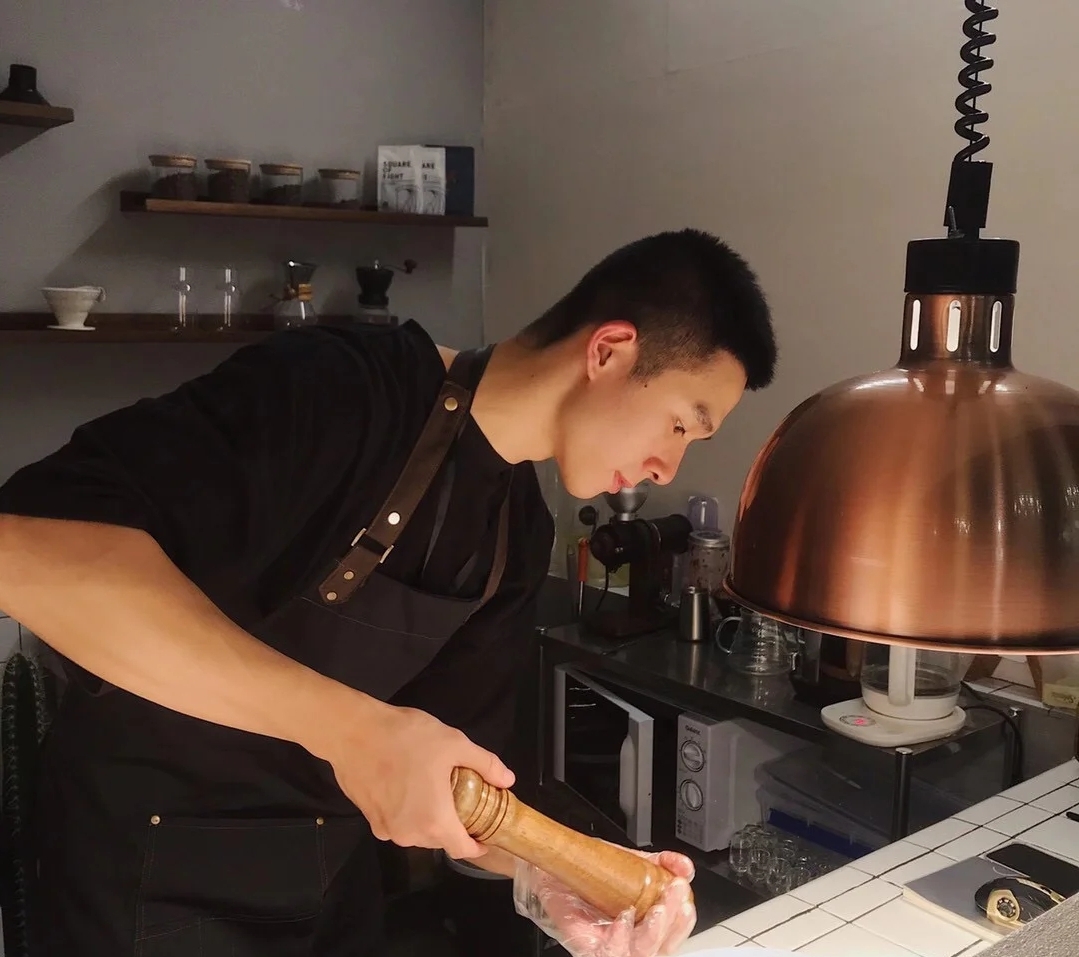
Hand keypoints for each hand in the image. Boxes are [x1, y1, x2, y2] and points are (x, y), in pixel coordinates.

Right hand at [313, 689, 514, 859]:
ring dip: (429, 818)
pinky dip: (408, 812)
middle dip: (454, 824)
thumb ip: (485, 764)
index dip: (477, 844)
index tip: (485, 833)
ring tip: (435, 789)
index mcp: (434, 822)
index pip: (463, 849)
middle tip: (462, 797)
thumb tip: (507, 779)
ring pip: (417, 832)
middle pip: (440, 840)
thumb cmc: (407, 738)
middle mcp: (409, 835)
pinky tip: (408, 786)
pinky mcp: (369, 819)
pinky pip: (397, 823)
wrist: (353, 732)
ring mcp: (386, 829)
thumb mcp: (454, 744)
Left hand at [514, 848, 696, 956]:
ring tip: (657, 909)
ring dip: (653, 933)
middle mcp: (630, 938)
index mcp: (645, 923)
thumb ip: (661, 863)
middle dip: (674, 923)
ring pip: (641, 953)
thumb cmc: (593, 872)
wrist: (556, 867)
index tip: (685, 894)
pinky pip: (608, 953)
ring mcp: (610, 945)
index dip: (684, 918)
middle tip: (674, 897)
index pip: (674, 932)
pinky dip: (619, 939)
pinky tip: (624, 918)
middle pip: (661, 947)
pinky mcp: (588, 946)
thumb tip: (684, 866)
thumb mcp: (633, 862)